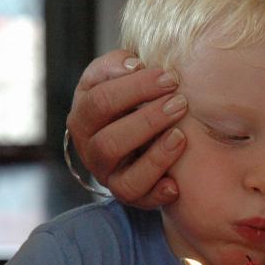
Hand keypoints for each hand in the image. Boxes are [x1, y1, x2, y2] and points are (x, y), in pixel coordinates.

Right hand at [66, 49, 187, 207]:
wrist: (130, 133)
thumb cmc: (126, 98)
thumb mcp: (114, 76)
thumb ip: (119, 64)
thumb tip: (134, 64)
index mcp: (83, 115)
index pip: (100, 101)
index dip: (136, 88)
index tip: (170, 77)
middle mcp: (89, 149)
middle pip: (110, 141)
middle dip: (148, 120)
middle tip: (180, 103)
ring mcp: (107, 175)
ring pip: (123, 176)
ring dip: (156, 156)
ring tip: (181, 136)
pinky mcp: (127, 194)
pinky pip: (140, 200)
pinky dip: (157, 193)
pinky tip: (176, 183)